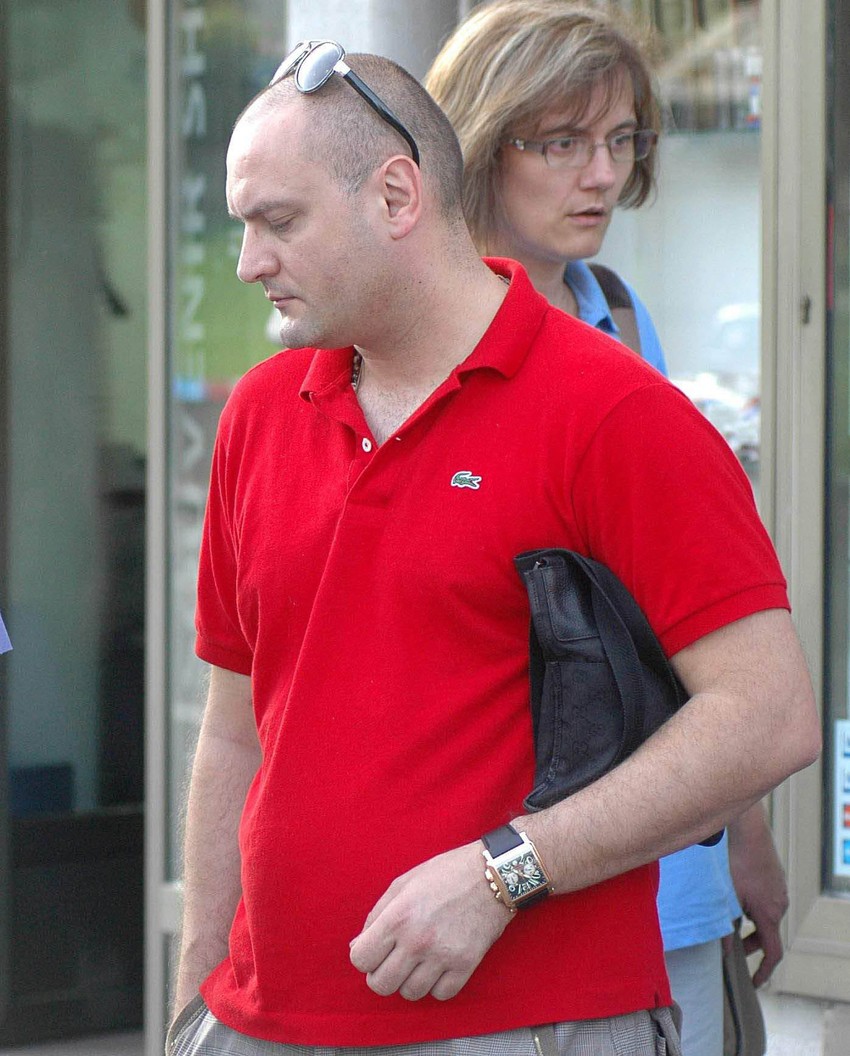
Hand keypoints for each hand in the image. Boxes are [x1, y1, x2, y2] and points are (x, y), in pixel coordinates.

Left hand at [349, 841, 511, 1000]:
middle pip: (381, 985)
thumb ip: (376, 915)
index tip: (375, 950)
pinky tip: (439, 965)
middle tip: (394, 960)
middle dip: (382, 975)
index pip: (360, 959)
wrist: (492, 875)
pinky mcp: (465, 966)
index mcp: (397, 916)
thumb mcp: (403, 884)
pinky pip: (440, 995)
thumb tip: (357, 946)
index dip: (364, 956)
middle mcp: (417, 940)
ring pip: (410, 993)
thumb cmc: (444, 874)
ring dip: (410, 980)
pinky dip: (437, 985)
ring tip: (419, 960)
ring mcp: (442, 956)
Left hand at [727, 802, 788, 986]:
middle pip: (767, 935)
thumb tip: (724, 950)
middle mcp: (780, 905)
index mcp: (769, 915)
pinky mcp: (776, 879)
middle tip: (731, 947)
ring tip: (729, 912)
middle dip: (749, 943)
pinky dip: (753, 906)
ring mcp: (780, 891)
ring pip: (765, 916)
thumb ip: (727, 927)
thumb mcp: (728, 898)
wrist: (750, 834)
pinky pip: (766, 900)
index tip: (755, 982)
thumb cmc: (737, 865)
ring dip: (749, 922)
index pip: (773, 953)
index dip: (764, 971)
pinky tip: (738, 893)